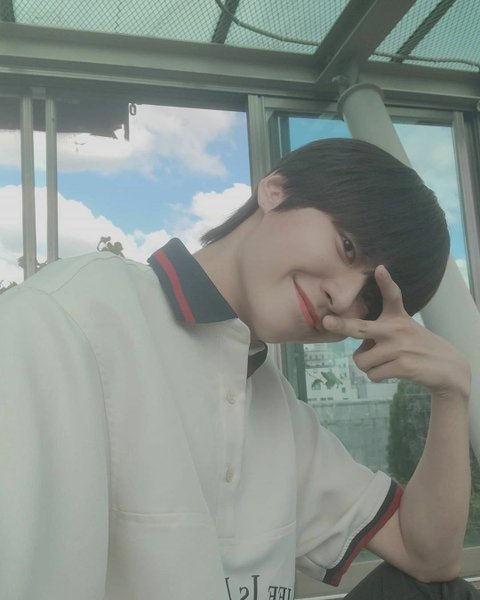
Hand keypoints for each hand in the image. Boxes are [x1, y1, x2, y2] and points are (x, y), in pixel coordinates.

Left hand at [322, 265, 470, 399]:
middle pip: (360, 328)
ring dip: (368, 366)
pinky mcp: (402, 366)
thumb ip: (379, 334)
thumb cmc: (417, 347)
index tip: (380, 269)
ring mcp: (398, 348)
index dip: (385, 282)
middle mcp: (395, 329)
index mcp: (396, 317)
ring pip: (361, 361)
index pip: (392, 295)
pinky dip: (377, 376)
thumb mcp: (403, 330)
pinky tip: (392, 371)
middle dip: (342, 325)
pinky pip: (372, 374)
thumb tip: (359, 350)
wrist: (448, 368)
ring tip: (384, 362)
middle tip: (326, 322)